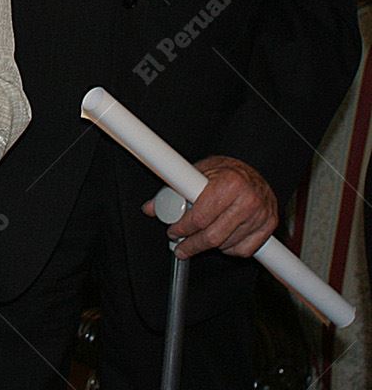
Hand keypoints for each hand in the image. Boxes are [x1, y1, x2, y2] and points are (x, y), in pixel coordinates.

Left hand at [143, 155, 278, 258]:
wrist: (253, 171)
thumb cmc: (225, 171)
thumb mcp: (197, 173)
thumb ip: (174, 191)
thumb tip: (152, 208)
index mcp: (229, 183)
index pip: (200, 217)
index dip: (182, 228)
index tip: (173, 232)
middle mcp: (248, 200)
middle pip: (213, 236)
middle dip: (191, 244)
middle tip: (180, 245)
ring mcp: (261, 215)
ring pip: (227, 245)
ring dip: (208, 246)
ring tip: (199, 238)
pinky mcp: (269, 226)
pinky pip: (244, 250)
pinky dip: (228, 249)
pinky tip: (221, 239)